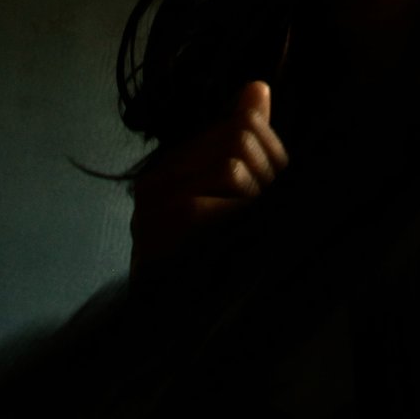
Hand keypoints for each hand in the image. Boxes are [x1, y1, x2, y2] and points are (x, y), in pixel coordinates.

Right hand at [127, 80, 288, 269]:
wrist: (196, 332)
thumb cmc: (227, 262)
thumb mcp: (246, 193)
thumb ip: (246, 138)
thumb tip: (257, 86)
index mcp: (175, 165)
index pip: (242, 125)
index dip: (270, 162)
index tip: (262, 202)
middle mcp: (154, 181)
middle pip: (238, 141)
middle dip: (264, 183)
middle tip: (254, 224)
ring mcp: (149, 209)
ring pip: (230, 168)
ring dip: (253, 208)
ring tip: (242, 240)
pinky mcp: (152, 235)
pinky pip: (205, 206)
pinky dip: (230, 226)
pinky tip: (226, 252)